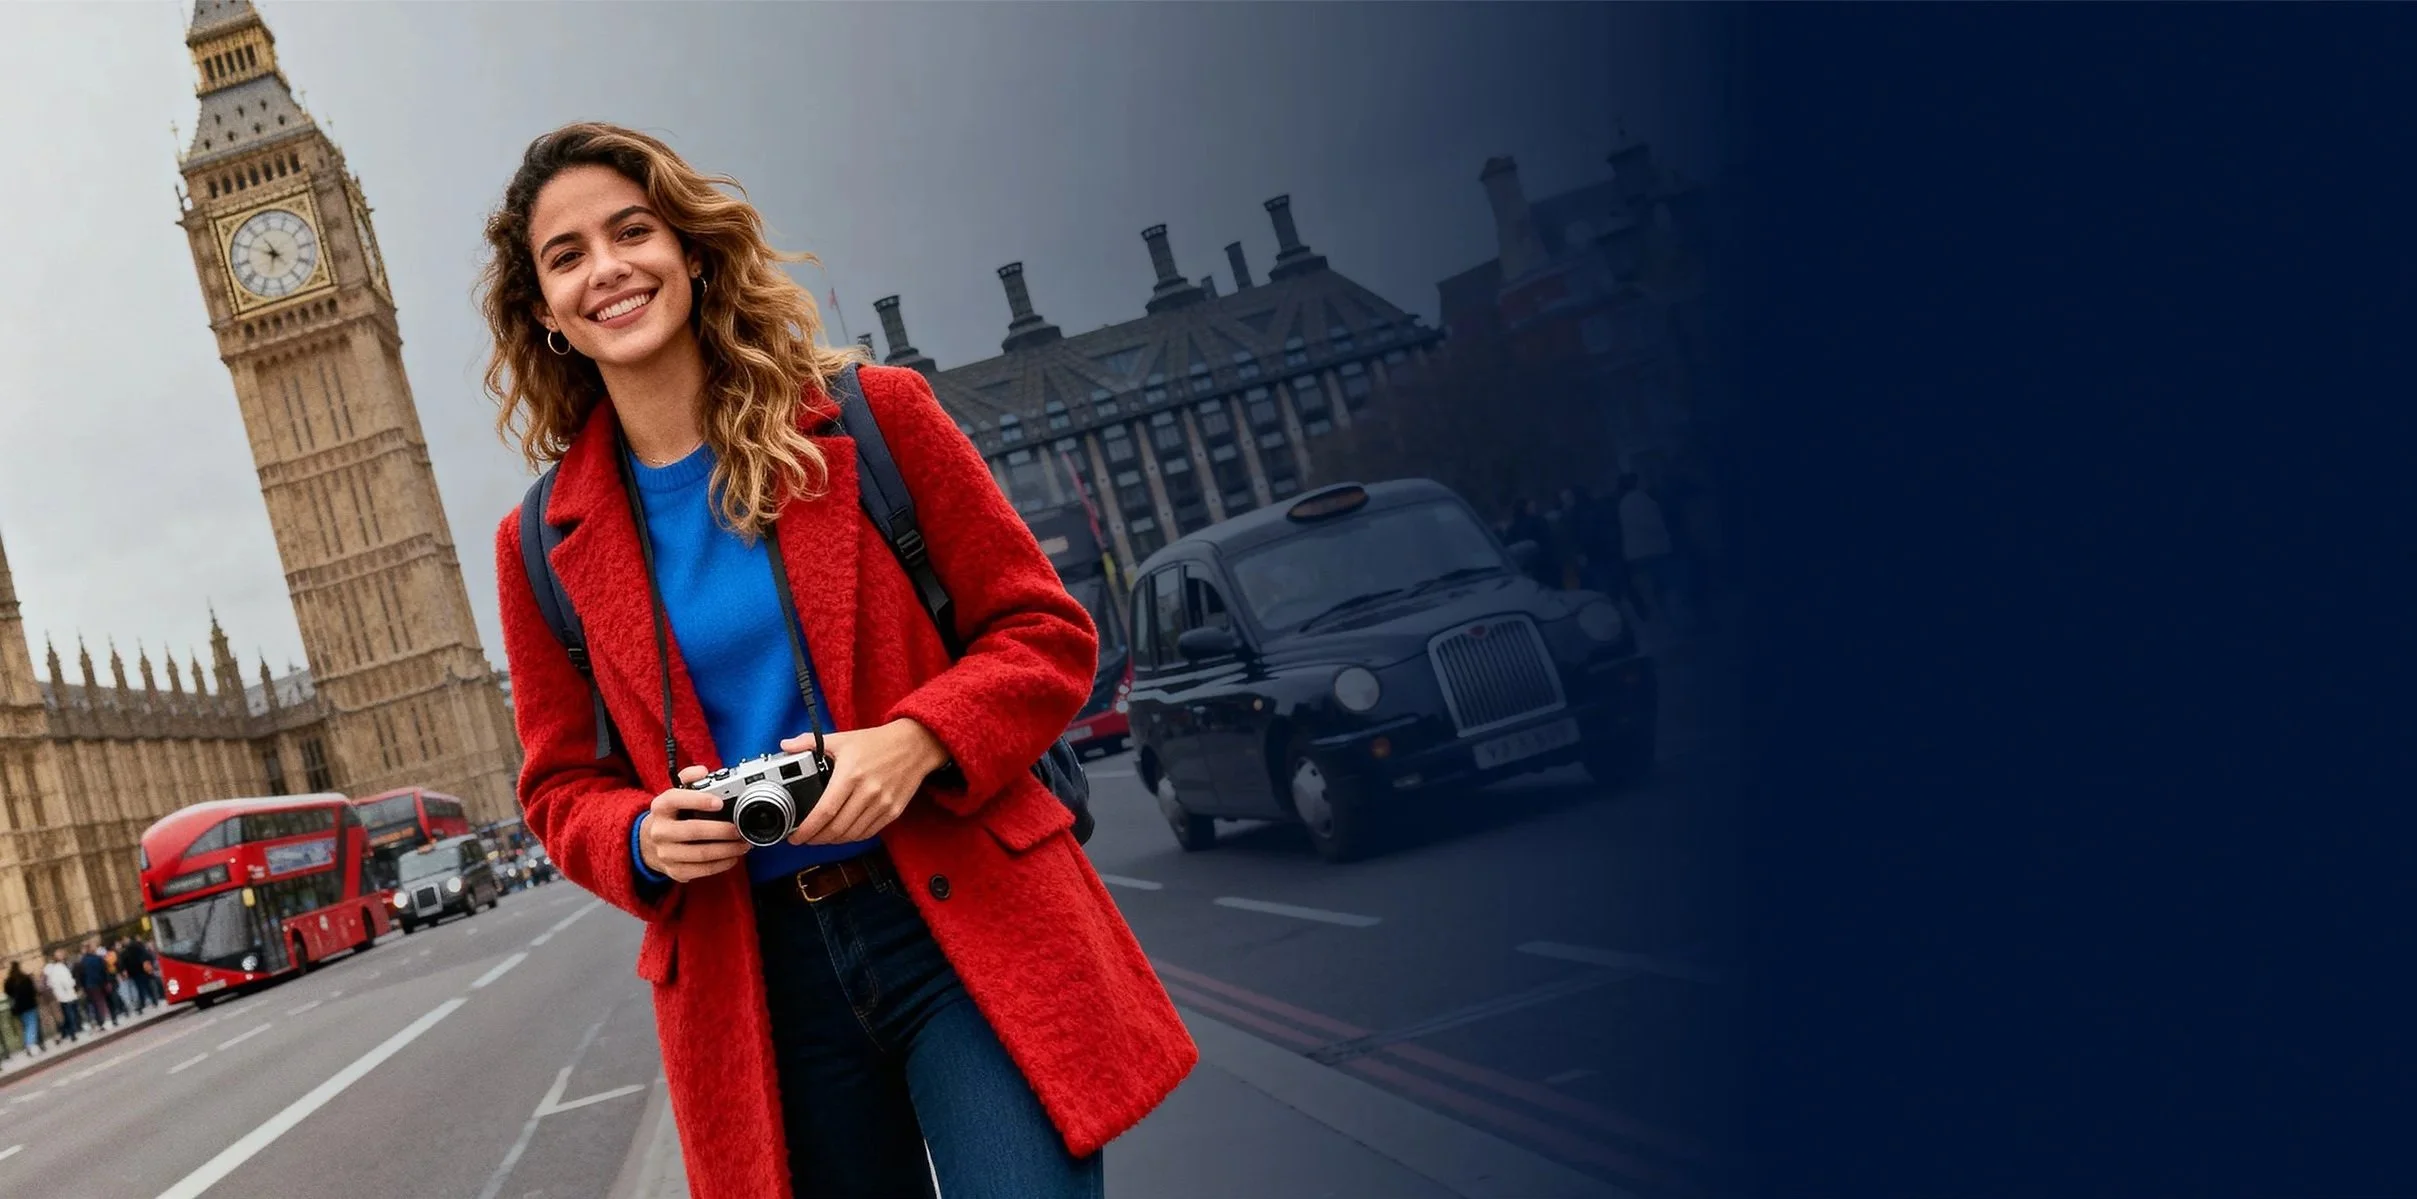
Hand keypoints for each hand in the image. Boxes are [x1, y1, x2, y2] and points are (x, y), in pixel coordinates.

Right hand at [637, 766, 749, 882]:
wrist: (648, 843)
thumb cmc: (670, 816)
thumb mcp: (674, 795)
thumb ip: (688, 778)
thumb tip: (702, 771)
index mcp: (661, 807)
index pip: (676, 799)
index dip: (698, 800)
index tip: (719, 802)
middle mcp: (660, 830)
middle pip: (693, 830)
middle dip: (721, 830)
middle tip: (739, 829)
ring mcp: (665, 853)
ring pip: (700, 853)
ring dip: (727, 850)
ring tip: (742, 844)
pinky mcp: (674, 870)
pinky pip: (701, 870)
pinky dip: (721, 864)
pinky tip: (732, 857)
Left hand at [781, 719, 949, 844]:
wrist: (915, 744)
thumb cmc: (878, 742)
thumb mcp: (843, 739)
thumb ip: (810, 742)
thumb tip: (786, 744)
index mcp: (850, 775)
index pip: (825, 812)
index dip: (807, 829)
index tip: (795, 836)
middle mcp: (867, 792)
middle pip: (837, 829)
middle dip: (816, 838)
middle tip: (805, 838)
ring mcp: (882, 804)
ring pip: (852, 835)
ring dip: (833, 840)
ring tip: (821, 836)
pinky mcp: (893, 811)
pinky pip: (868, 833)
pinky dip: (852, 837)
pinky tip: (843, 833)